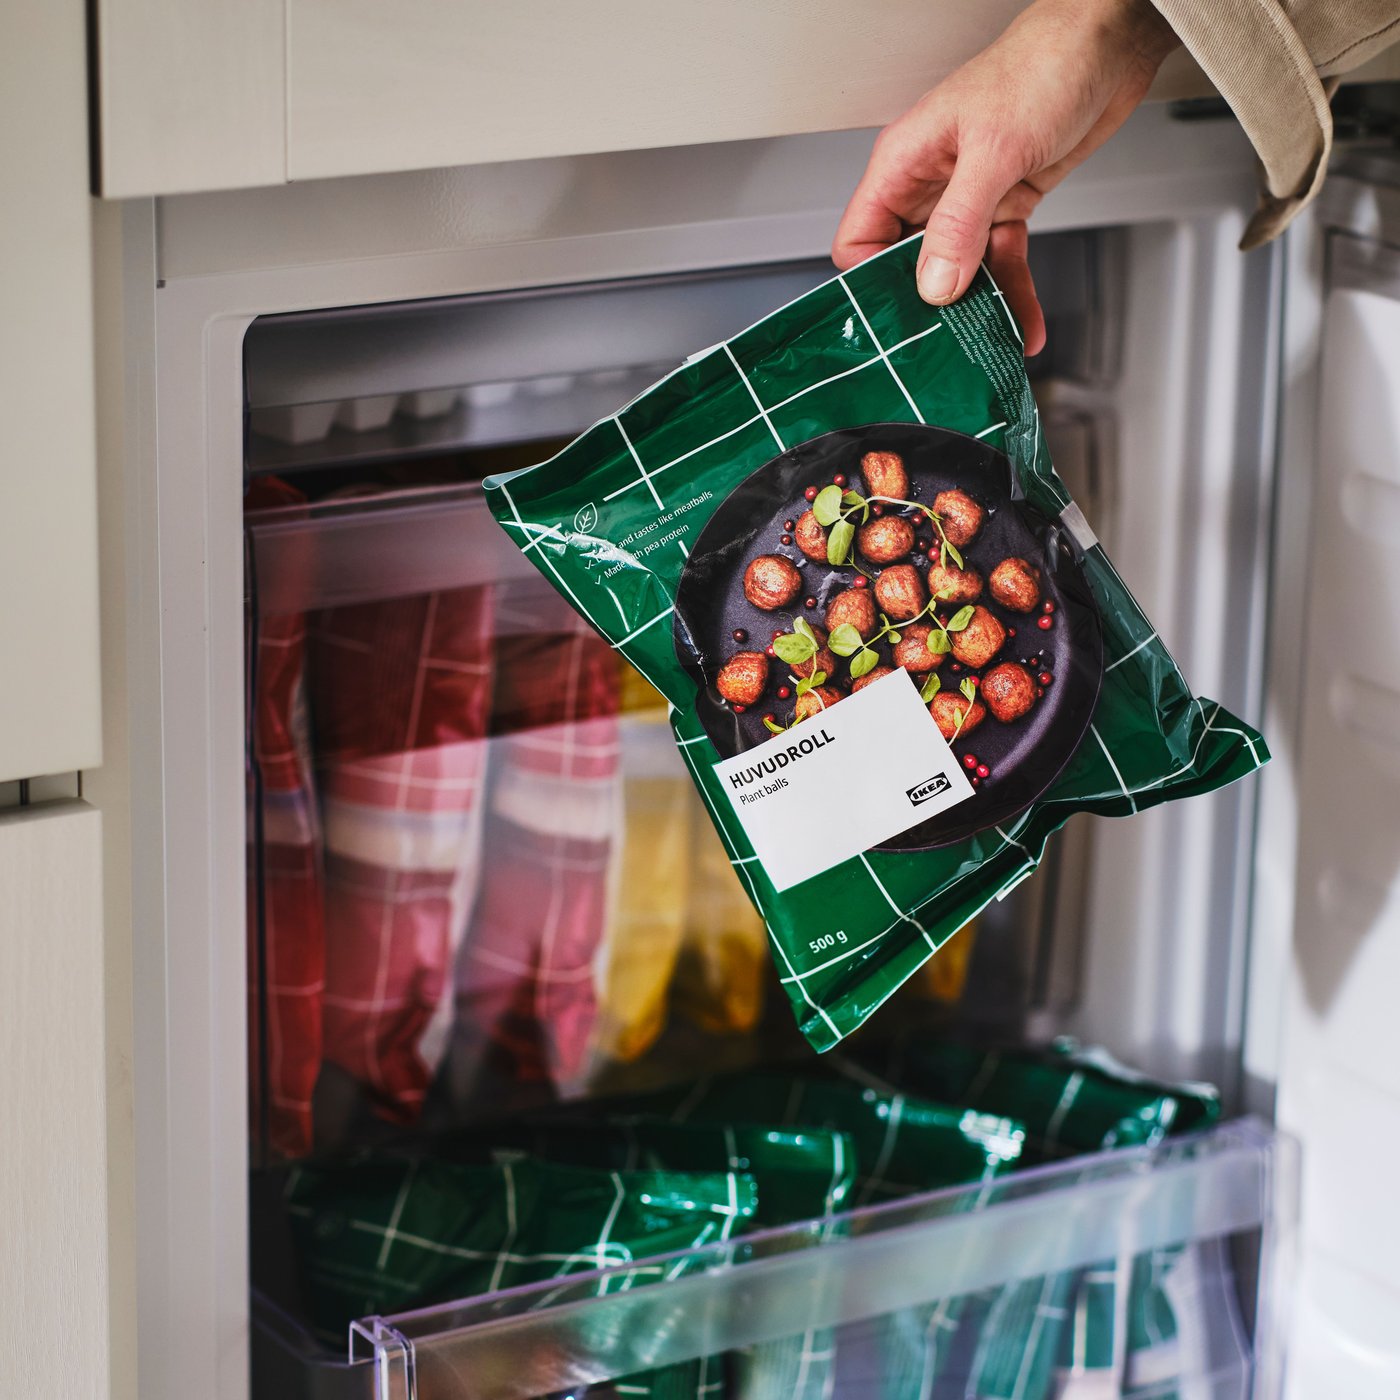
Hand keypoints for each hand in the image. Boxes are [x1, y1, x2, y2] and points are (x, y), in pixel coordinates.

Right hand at [832, 0, 1177, 353]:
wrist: (1110, 41)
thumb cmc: (1044, 64)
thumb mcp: (995, 149)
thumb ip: (959, 223)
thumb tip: (933, 283)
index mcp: (905, 161)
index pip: (860, 238)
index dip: (872, 280)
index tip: (896, 314)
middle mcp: (931, 183)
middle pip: (907, 263)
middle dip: (926, 305)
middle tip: (941, 343)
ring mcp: (969, 197)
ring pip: (958, 270)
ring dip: (975, 308)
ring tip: (987, 342)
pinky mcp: (1007, 204)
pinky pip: (1000, 261)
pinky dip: (1012, 293)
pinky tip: (1023, 323)